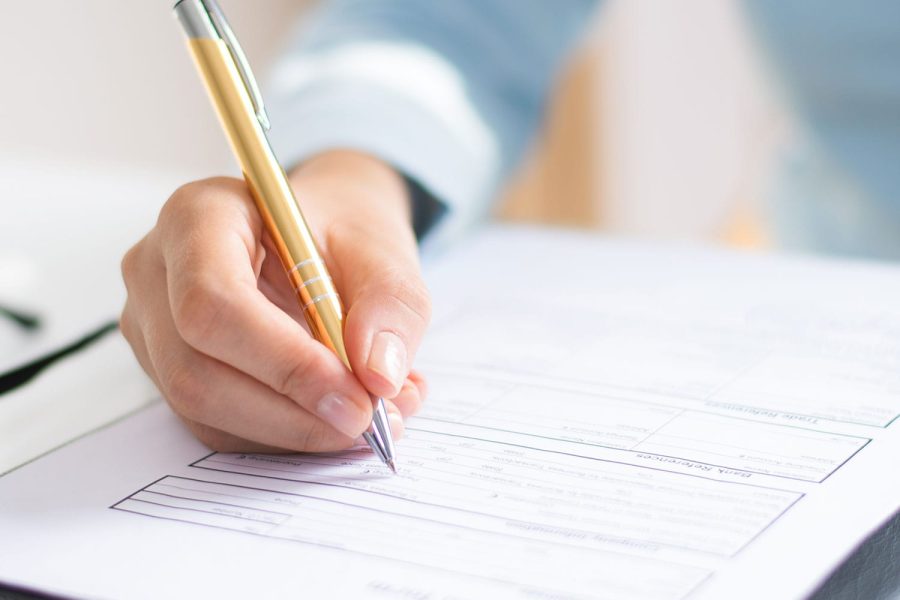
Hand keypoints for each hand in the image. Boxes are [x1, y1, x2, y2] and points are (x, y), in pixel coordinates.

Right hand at [120, 150, 430, 451]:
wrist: (319, 239)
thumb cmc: (341, 233)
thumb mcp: (384, 251)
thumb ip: (390, 305)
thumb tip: (378, 375)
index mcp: (198, 216)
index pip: (212, 302)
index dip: (285, 362)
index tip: (356, 396)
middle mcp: (157, 273)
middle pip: (196, 371)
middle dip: (292, 413)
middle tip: (372, 420)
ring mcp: (153, 328)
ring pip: (205, 411)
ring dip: (296, 430)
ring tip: (373, 415)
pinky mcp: (169, 373)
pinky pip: (219, 427)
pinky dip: (287, 434)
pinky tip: (339, 415)